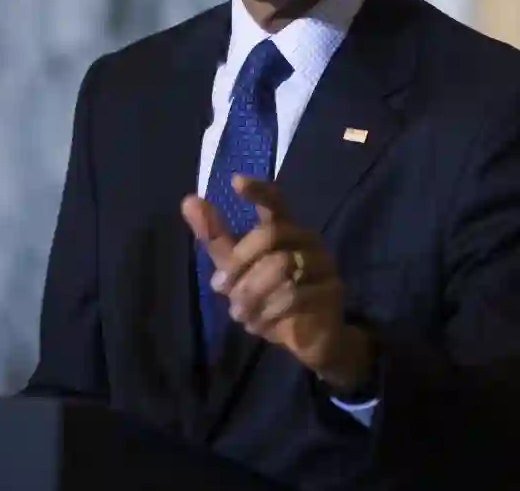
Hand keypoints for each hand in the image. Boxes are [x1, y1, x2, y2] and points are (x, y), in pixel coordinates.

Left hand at [182, 175, 374, 389]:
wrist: (309, 336)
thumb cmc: (270, 294)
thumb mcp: (237, 268)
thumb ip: (216, 237)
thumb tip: (188, 201)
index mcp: (284, 227)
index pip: (274, 200)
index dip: (257, 190)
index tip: (236, 182)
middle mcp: (306, 238)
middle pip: (269, 235)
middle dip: (240, 263)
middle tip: (221, 288)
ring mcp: (323, 262)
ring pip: (282, 267)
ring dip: (252, 293)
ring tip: (238, 313)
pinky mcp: (331, 290)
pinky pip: (296, 295)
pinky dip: (270, 312)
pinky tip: (259, 324)